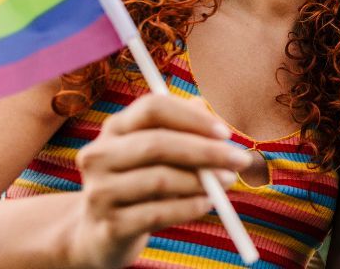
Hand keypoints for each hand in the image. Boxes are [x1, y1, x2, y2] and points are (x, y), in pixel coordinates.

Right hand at [64, 95, 250, 268]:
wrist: (105, 231)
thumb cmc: (145, 180)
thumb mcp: (162, 152)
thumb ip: (185, 130)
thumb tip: (213, 121)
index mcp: (115, 128)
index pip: (152, 108)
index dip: (192, 118)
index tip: (225, 133)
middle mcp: (99, 155)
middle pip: (156, 143)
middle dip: (206, 151)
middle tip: (240, 160)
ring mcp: (99, 191)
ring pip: (159, 179)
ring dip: (202, 181)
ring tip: (227, 182)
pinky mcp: (108, 225)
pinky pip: (157, 213)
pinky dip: (189, 207)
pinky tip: (207, 203)